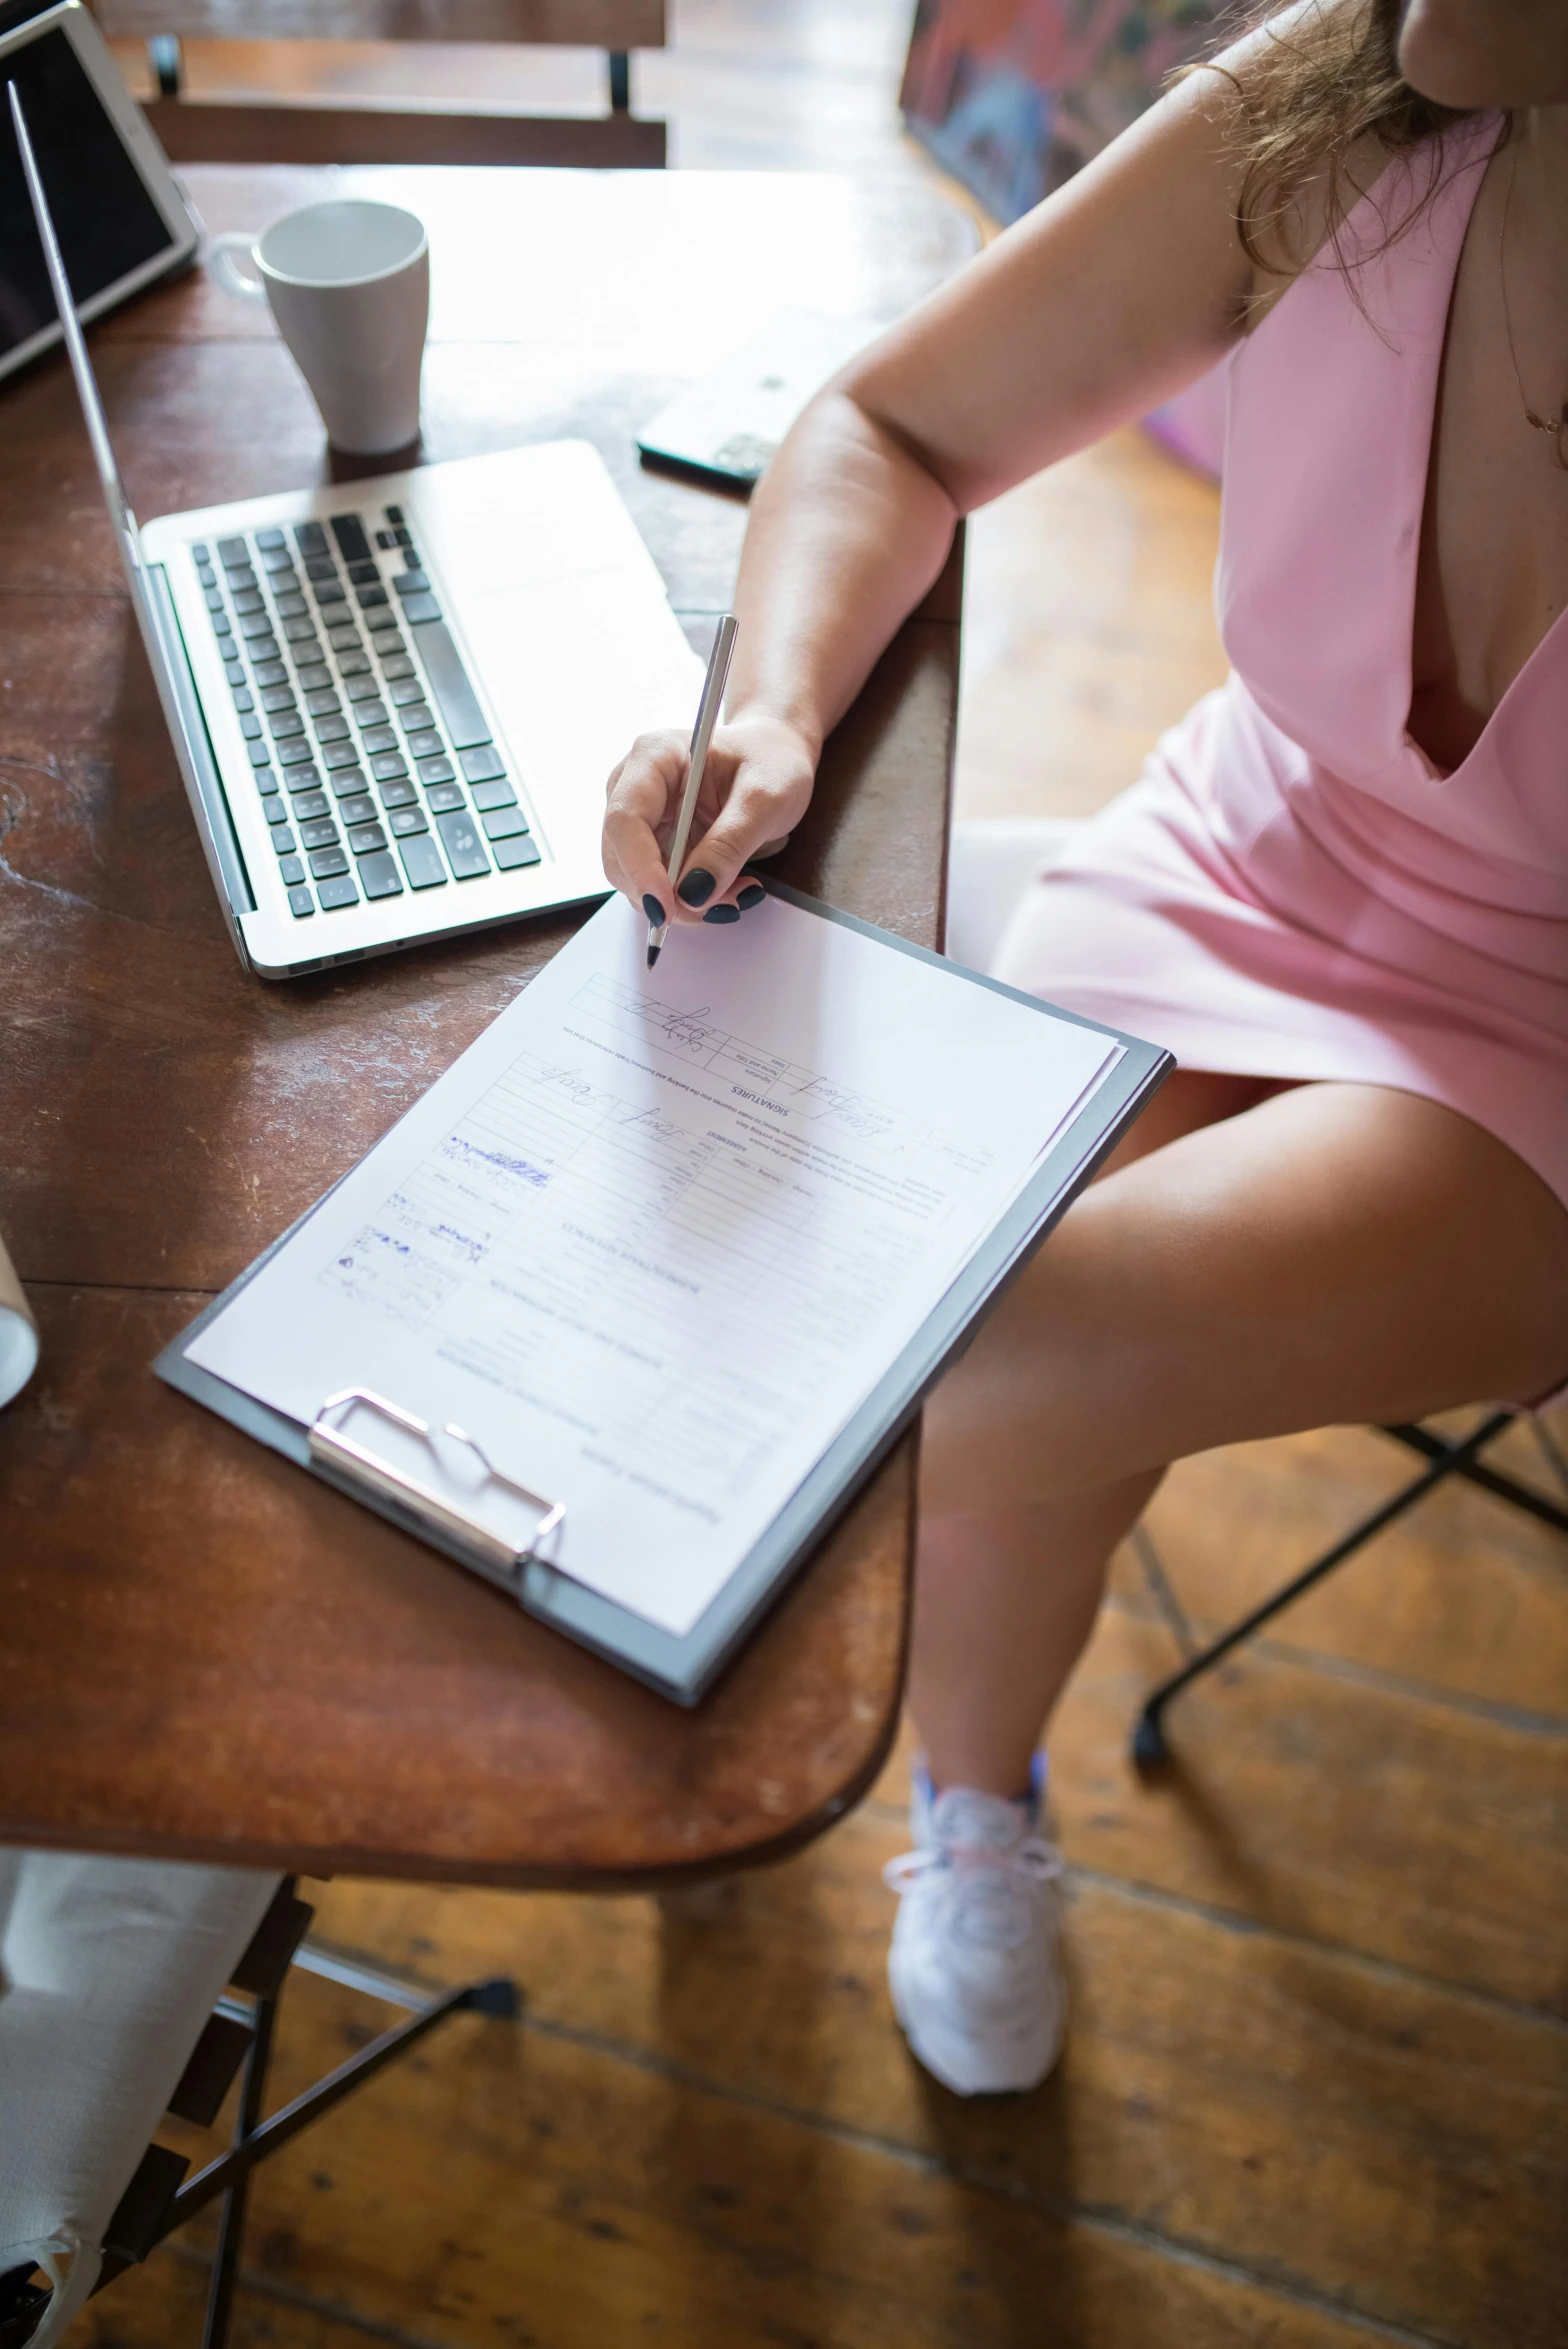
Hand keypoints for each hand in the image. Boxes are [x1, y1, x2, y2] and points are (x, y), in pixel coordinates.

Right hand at [602, 711, 816, 927]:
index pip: (625, 819)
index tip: (668, 905)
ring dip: (687, 903)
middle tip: (725, 905)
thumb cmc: (771, 761)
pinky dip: (694, 900)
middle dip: (669, 895)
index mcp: (654, 757)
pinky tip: (729, 888)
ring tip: (739, 891)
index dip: (640, 868)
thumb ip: (730, 843)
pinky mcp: (653, 845)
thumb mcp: (765, 797)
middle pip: (622, 859)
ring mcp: (641, 819)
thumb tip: (693, 893)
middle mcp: (634, 787)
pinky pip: (661, 888)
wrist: (774, 757)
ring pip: (639, 883)